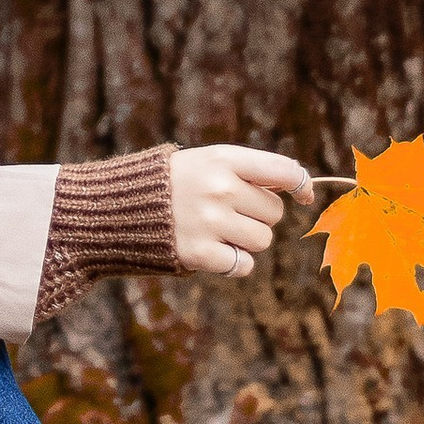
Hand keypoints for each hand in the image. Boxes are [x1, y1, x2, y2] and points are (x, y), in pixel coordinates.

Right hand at [169, 145, 314, 280]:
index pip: (283, 170)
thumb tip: (297, 185)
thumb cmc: (174, 183)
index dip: (301, 184)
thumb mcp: (207, 161)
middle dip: (258, 215)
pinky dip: (233, 262)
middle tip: (228, 211)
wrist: (118, 207)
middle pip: (274, 212)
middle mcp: (219, 188)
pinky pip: (244, 264)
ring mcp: (209, 221)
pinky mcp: (199, 253)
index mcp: (223, 159)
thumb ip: (249, 170)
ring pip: (262, 239)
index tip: (304, 195)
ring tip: (217, 230)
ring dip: (247, 240)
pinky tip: (211, 249)